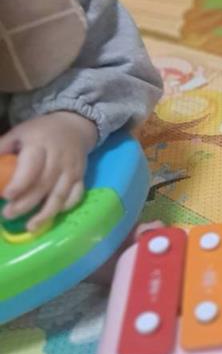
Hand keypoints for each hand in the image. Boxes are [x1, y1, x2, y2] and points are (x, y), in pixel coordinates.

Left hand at [0, 111, 97, 230]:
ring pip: (61, 194)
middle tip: (8, 214)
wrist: (74, 125)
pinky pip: (76, 196)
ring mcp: (72, 169)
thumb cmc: (40, 132)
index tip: (6, 195)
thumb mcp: (19, 133)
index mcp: (40, 144)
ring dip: (46, 213)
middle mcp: (58, 158)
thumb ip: (3, 148)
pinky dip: (65, 208)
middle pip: (44, 184)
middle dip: (26, 203)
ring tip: (31, 227)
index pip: (32, 165)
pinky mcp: (81, 177)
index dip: (20, 183)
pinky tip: (51, 217)